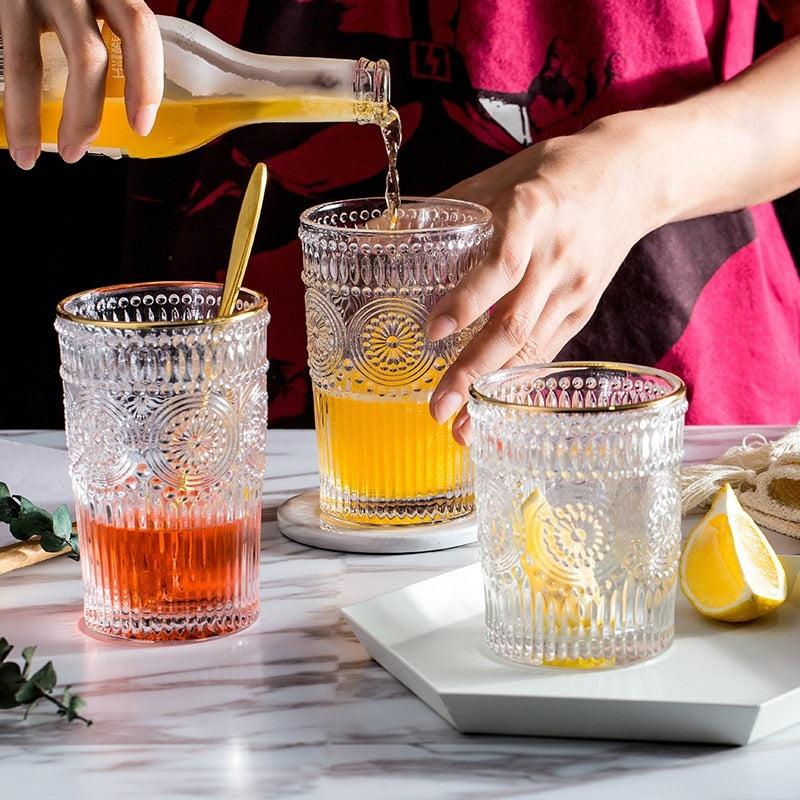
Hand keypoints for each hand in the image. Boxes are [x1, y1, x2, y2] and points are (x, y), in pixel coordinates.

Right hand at [0, 0, 162, 168]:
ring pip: (29, 60)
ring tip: (29, 150)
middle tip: (76, 150)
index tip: (141, 125)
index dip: (145, 81)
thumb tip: (130, 106)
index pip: (139, 29)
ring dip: (28, 114)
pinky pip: (0, 52)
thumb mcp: (95, 1)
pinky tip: (6, 119)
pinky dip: (6, 94)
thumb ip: (111, 32)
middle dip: (84, 114)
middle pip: (87, 55)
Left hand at [426, 117, 657, 444]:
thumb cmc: (556, 172)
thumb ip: (451, 207)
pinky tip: (494, 407)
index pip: (502, 265)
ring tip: (461, 428)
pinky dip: (518, 381)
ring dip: (494, 390)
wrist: (632, 176)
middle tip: (437, 408)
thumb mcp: (503, 175)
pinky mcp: (583, 308)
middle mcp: (557, 258)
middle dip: (473, 371)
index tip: (434, 330)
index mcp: (533, 214)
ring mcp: (574, 288)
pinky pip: (547, 350)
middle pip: (514, 324)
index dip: (469, 300)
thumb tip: (386, 231)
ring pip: (531, 347)